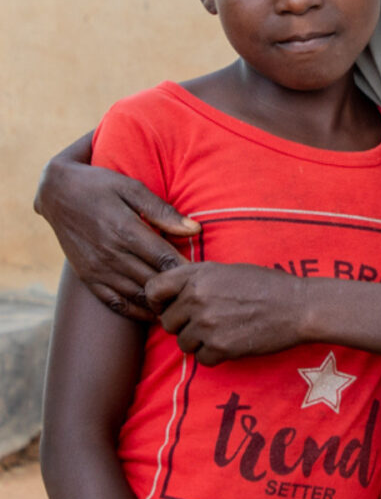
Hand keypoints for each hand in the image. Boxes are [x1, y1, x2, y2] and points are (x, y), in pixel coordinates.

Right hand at [35, 132, 198, 318]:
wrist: (57, 193)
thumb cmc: (101, 185)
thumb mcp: (132, 189)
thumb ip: (163, 212)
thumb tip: (195, 229)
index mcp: (127, 231)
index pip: (165, 260)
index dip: (187, 271)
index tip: (205, 276)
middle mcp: (112, 255)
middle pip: (154, 281)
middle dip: (178, 290)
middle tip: (201, 295)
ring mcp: (98, 269)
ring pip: (136, 296)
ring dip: (160, 304)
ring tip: (183, 307)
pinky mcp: (88, 277)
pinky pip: (114, 303)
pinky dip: (135, 312)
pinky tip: (152, 313)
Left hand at [146, 263, 304, 364]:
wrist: (297, 306)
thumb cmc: (267, 285)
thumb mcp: (229, 270)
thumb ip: (199, 278)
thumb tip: (172, 292)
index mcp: (199, 275)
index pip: (154, 289)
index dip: (158, 301)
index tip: (168, 306)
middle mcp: (198, 298)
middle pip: (167, 322)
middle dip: (183, 324)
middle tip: (208, 320)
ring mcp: (207, 324)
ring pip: (183, 343)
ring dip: (199, 341)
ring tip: (224, 330)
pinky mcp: (219, 347)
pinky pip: (201, 358)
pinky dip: (215, 355)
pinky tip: (233, 341)